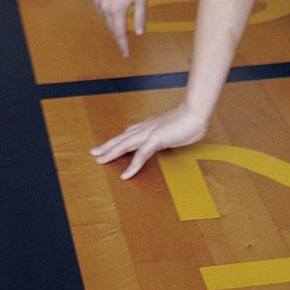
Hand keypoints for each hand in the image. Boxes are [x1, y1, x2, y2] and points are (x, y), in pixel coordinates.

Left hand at [90, 102, 208, 178]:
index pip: (128, 134)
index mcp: (149, 126)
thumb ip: (164, 137)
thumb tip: (161, 142)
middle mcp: (145, 128)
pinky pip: (140, 155)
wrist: (195, 114)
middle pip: (121, 138)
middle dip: (107, 146)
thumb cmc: (187, 121)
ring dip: (111, 153)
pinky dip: (132, 165)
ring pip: (125, 144)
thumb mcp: (171, 131)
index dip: (117, 140)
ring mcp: (149, 133)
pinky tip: (125, 174)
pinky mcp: (155, 140)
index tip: (107, 145)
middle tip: (93, 153)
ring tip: (100, 160)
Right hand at [93, 0, 146, 55]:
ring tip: (120, 27)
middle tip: (124, 44)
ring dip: (112, 24)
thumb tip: (139, 33)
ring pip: (105, 18)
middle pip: (111, 28)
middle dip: (118, 36)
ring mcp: (100, 0)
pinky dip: (106, 13)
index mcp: (117, 11)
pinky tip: (112, 11)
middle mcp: (105, 8)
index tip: (126, 54)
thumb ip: (140, 17)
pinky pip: (100, 8)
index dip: (123, 45)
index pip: (120, 34)